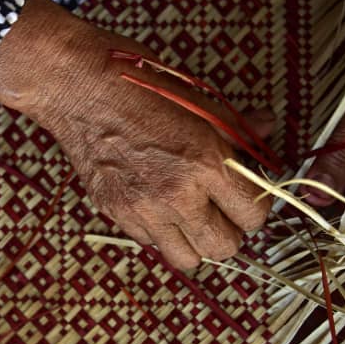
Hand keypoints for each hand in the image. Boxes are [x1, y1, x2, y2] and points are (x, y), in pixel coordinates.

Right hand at [0, 0, 272, 269]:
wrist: (78, 86)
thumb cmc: (140, 85)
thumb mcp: (200, 100)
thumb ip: (236, 127)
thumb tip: (266, 130)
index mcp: (206, 163)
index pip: (253, 216)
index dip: (255, 206)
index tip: (246, 195)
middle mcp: (177, 195)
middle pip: (224, 249)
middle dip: (230, 231)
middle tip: (223, 210)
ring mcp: (143, 210)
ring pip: (187, 259)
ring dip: (194, 241)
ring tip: (191, 216)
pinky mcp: (116, 214)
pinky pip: (151, 243)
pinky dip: (160, 231)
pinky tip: (158, 204)